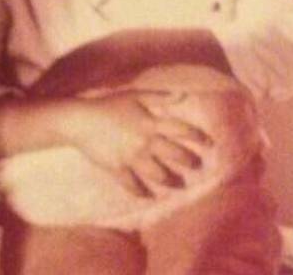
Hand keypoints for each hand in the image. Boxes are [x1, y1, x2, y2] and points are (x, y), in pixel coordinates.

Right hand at [66, 91, 212, 197]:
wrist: (81, 121)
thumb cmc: (110, 105)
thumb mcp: (137, 96)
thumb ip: (161, 97)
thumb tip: (184, 96)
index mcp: (151, 122)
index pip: (181, 130)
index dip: (198, 137)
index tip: (211, 144)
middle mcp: (145, 141)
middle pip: (174, 154)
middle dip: (189, 161)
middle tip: (198, 166)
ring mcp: (131, 156)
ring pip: (157, 173)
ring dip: (170, 180)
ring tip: (179, 185)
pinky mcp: (117, 168)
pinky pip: (132, 184)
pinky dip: (141, 192)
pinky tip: (149, 197)